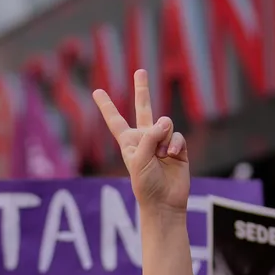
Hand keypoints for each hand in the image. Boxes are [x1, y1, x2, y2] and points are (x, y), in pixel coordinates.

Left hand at [93, 69, 189, 219]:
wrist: (164, 203)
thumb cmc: (146, 185)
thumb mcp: (139, 160)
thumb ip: (150, 137)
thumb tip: (164, 122)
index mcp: (128, 142)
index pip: (115, 121)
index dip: (106, 106)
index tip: (97, 91)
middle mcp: (145, 138)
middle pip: (143, 108)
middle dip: (142, 89)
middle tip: (140, 71)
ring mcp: (162, 142)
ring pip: (165, 123)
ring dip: (164, 138)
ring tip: (163, 155)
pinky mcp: (178, 148)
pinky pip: (178, 136)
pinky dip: (176, 144)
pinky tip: (173, 154)